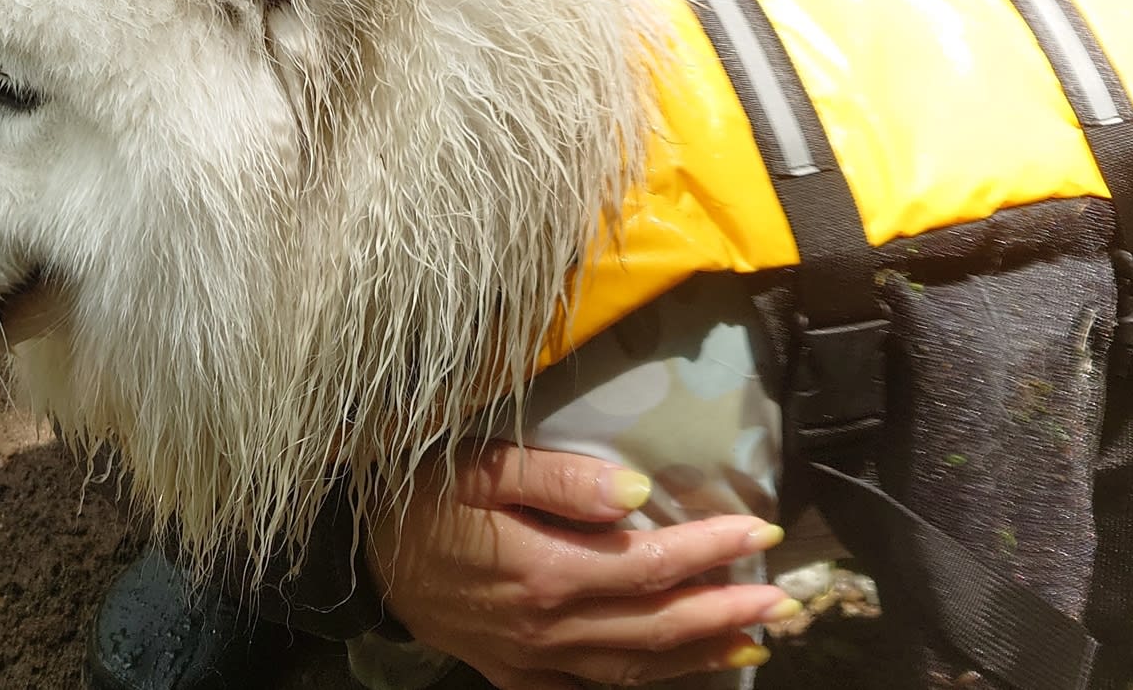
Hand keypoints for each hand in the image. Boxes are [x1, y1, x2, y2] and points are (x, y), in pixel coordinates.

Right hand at [365, 442, 793, 689]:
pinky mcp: (510, 672)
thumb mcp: (477, 465)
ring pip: (633, 670)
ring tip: (757, 641)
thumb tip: (638, 495)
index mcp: (542, 573)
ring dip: (701, 655)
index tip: (764, 529)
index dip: (712, 549)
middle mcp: (544, 628)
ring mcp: (528, 659)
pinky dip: (642, 685)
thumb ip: (559, 480)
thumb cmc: (414, 488)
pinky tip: (674, 675)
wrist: (346, 545)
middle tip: (786, 598)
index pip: (651, 566)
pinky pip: (589, 689)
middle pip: (656, 627)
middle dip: (727, 611)